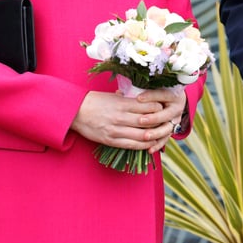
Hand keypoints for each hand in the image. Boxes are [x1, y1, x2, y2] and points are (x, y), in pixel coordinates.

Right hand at [71, 84, 185, 152]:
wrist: (75, 111)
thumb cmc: (94, 101)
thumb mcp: (112, 96)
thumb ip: (128, 99)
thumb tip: (145, 99)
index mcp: (121, 103)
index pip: (147, 106)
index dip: (159, 108)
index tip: (163, 108)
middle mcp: (120, 117)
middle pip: (147, 121)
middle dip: (160, 123)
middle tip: (167, 122)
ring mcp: (115, 130)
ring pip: (142, 135)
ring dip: (155, 136)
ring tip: (162, 135)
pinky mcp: (111, 140)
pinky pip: (132, 145)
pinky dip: (144, 146)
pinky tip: (150, 144)